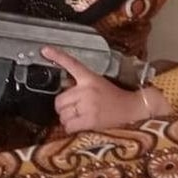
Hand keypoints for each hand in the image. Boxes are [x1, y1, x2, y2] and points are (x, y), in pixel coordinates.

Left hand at [41, 45, 171, 133]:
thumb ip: (80, 85)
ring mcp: (88, 105)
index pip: (72, 64)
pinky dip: (71, 127)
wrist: (132, 108)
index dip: (58, 56)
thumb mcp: (98, 83)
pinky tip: (80, 124)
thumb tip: (63, 90)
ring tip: (80, 116)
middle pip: (59, 100)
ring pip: (62, 114)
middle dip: (63, 107)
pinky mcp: (90, 120)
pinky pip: (69, 125)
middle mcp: (86, 90)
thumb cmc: (114, 97)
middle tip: (74, 108)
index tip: (45, 49)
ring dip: (67, 118)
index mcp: (89, 78)